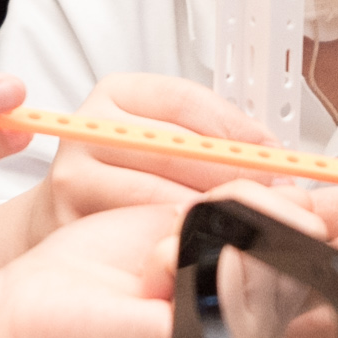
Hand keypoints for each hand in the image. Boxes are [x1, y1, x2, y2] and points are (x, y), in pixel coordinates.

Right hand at [0, 77, 283, 247]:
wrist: (62, 213)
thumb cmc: (125, 172)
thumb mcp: (160, 135)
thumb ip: (209, 134)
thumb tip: (270, 153)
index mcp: (116, 95)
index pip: (185, 102)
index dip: (235, 128)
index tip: (272, 153)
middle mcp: (90, 129)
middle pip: (176, 148)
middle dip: (234, 175)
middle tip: (275, 195)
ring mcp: (75, 174)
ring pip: (159, 194)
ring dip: (211, 210)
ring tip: (246, 221)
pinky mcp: (72, 219)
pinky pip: (138, 231)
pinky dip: (179, 238)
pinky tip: (206, 242)